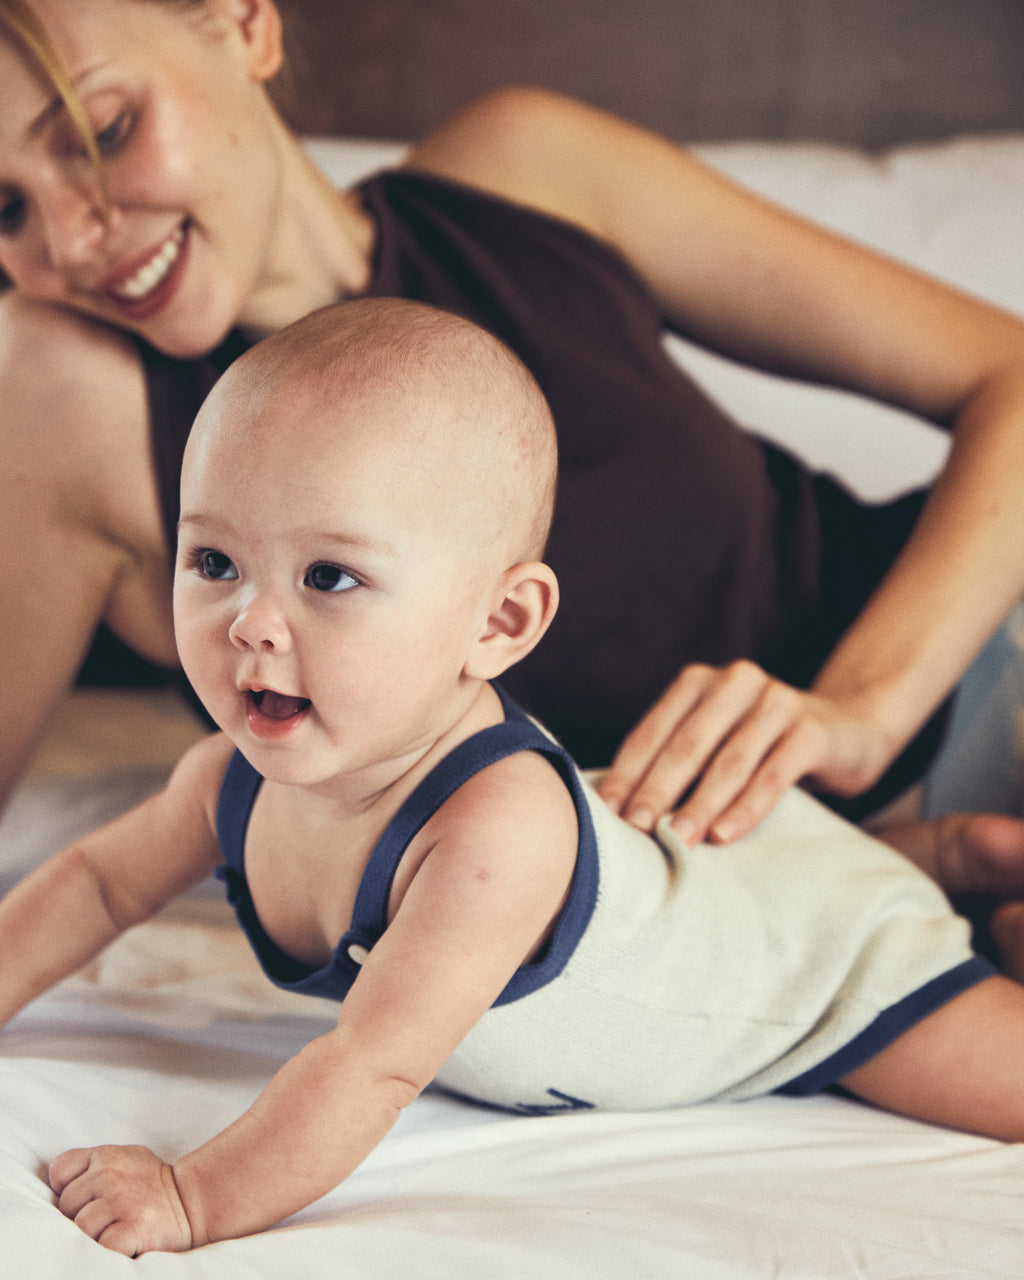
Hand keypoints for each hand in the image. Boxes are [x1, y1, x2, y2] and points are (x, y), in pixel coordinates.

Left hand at [49, 1144, 192, 1256]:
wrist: (193, 1200)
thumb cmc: (152, 1185)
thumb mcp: (125, 1159)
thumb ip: (94, 1166)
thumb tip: (60, 1190)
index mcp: (107, 1155)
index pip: (60, 1170)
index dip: (66, 1189)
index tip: (84, 1199)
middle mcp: (112, 1174)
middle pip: (66, 1204)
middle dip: (80, 1216)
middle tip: (106, 1218)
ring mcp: (122, 1200)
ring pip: (80, 1228)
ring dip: (95, 1236)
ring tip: (115, 1229)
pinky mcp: (134, 1226)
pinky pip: (101, 1246)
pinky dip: (109, 1250)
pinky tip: (123, 1241)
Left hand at [597, 660, 887, 845]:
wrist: (846, 731)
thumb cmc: (760, 746)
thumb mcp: (715, 742)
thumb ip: (675, 761)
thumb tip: (618, 810)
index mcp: (697, 682)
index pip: (652, 732)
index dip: (627, 774)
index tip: (605, 815)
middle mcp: (735, 682)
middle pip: (686, 746)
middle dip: (656, 791)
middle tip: (635, 831)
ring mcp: (776, 701)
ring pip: (728, 762)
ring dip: (699, 806)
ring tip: (676, 841)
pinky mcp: (810, 730)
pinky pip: (772, 774)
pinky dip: (746, 808)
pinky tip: (724, 835)